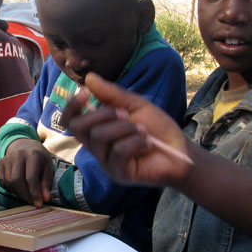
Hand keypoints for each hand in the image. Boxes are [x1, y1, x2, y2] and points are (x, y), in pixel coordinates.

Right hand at [0, 139, 53, 206]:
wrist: (27, 146)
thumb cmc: (40, 159)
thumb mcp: (48, 168)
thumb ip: (46, 184)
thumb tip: (45, 199)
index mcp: (32, 155)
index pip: (30, 178)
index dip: (34, 193)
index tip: (38, 204)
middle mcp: (18, 155)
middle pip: (16, 180)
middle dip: (24, 195)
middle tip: (31, 202)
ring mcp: (7, 158)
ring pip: (8, 182)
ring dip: (17, 193)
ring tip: (26, 195)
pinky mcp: (0, 162)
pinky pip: (2, 181)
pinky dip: (10, 189)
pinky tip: (18, 189)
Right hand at [60, 73, 193, 186]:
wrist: (180, 150)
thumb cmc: (157, 128)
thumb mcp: (135, 104)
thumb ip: (112, 94)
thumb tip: (88, 78)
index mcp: (97, 130)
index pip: (71, 120)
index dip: (72, 106)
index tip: (85, 93)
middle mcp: (97, 147)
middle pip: (79, 127)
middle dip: (102, 114)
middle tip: (125, 113)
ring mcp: (107, 162)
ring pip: (100, 137)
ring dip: (125, 128)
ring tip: (143, 130)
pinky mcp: (119, 173)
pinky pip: (118, 152)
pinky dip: (136, 142)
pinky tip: (147, 144)